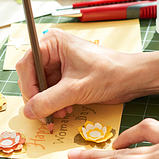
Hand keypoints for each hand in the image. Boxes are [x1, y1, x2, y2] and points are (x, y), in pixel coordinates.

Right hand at [16, 29, 138, 119]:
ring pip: (39, 87)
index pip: (26, 65)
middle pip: (31, 77)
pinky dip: (54, 103)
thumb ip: (49, 101)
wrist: (132, 79)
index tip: (33, 106)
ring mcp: (57, 63)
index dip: (28, 87)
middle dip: (38, 98)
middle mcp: (51, 50)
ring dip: (46, 103)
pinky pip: (49, 91)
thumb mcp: (76, 89)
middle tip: (46, 115)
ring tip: (60, 113)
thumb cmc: (110, 74)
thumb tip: (28, 112)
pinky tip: (65, 110)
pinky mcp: (64, 75)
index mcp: (51, 43)